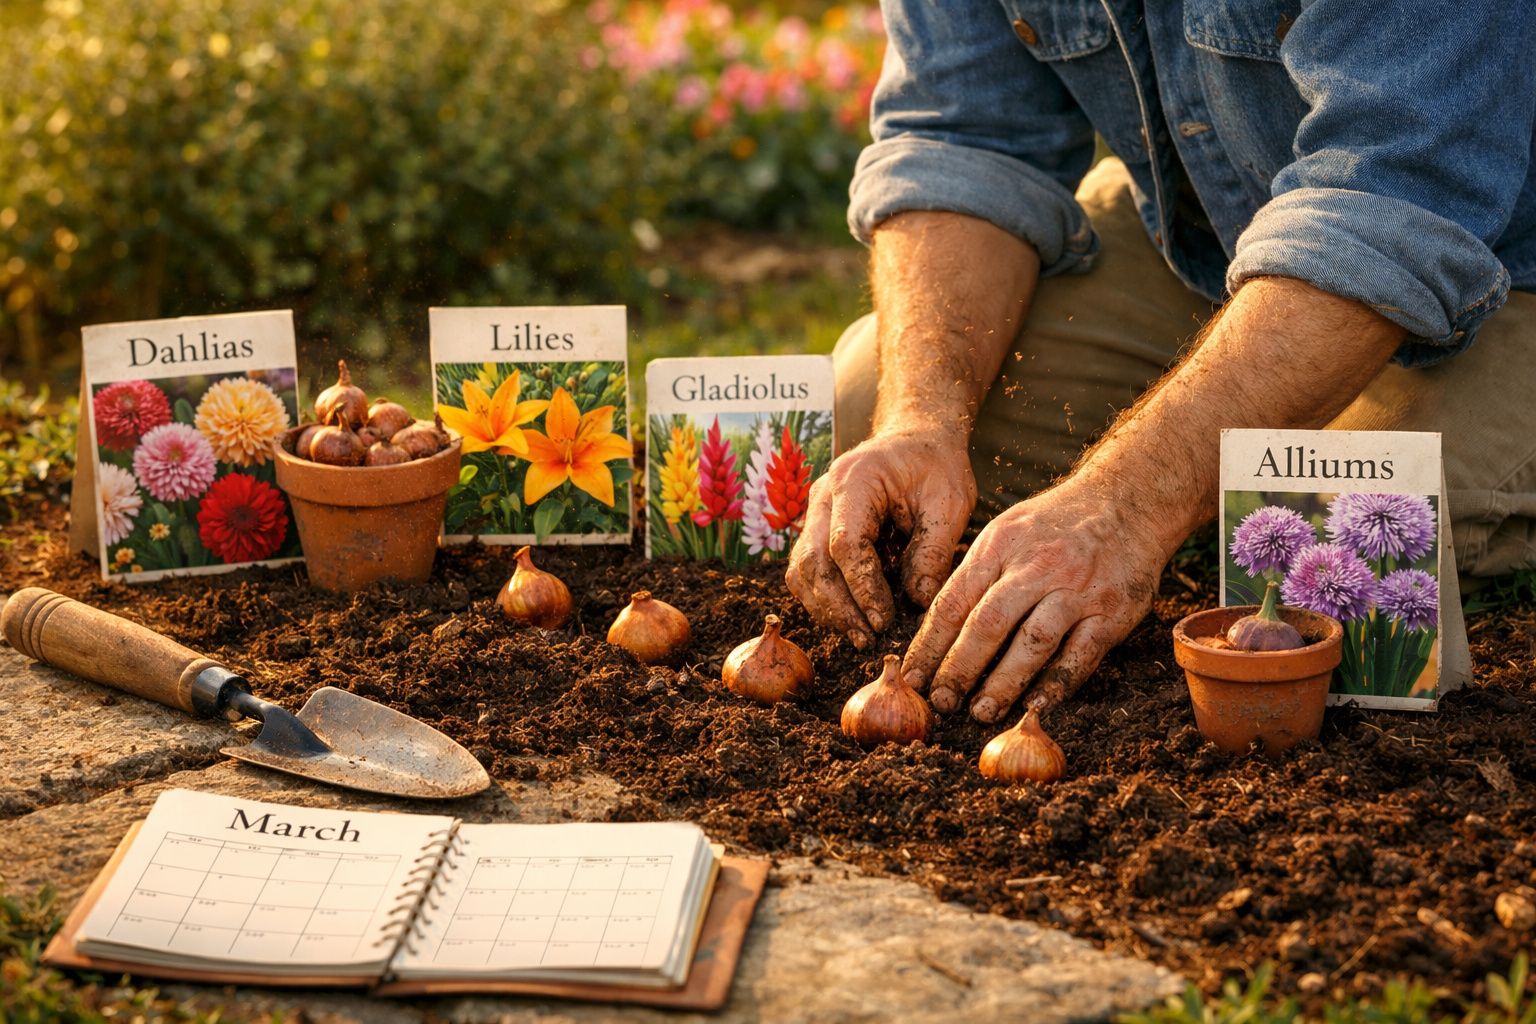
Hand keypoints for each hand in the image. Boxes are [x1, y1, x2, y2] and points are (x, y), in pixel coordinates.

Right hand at [786, 430, 975, 647]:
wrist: (916, 438)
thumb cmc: (936, 466)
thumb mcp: (950, 502)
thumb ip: (934, 550)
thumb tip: (918, 602)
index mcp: (856, 480)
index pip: (845, 544)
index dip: (862, 588)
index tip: (884, 620)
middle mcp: (824, 494)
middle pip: (813, 561)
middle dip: (839, 607)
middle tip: (868, 638)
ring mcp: (814, 510)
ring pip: (802, 569)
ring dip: (826, 608)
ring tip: (859, 635)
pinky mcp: (816, 527)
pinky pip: (807, 569)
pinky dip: (823, 598)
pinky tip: (850, 618)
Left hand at [900, 475, 1163, 721]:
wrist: (1127, 500)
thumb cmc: (1055, 522)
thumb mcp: (1006, 529)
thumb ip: (974, 572)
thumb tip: (936, 625)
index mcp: (1000, 545)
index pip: (953, 602)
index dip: (929, 645)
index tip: (913, 677)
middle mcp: (1036, 566)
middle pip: (987, 624)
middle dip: (959, 668)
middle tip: (941, 702)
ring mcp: (1076, 589)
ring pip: (1032, 642)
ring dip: (1004, 682)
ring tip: (981, 712)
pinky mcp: (1111, 610)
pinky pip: (1080, 653)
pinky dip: (1057, 682)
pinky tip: (1036, 703)